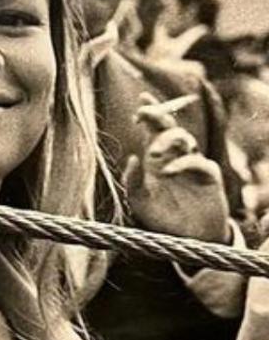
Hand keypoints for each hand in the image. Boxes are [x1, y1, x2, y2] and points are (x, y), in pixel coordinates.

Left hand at [124, 98, 229, 242]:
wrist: (187, 236)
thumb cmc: (162, 216)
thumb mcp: (139, 201)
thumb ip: (132, 181)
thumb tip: (131, 157)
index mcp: (157, 158)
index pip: (154, 129)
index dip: (150, 112)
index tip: (141, 102)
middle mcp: (175, 156)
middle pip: (169, 127)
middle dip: (157, 117)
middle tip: (142, 116)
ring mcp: (193, 163)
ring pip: (184, 139)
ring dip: (167, 140)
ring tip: (153, 154)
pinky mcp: (208, 175)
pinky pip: (197, 162)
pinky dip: (181, 164)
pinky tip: (167, 172)